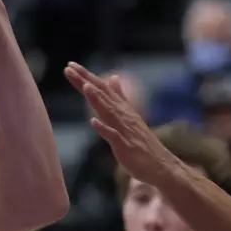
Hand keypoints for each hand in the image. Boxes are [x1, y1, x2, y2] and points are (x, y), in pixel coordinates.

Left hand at [65, 63, 184, 188]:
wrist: (160, 165)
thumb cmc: (141, 142)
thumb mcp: (128, 116)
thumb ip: (120, 97)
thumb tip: (113, 77)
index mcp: (121, 109)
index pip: (102, 89)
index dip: (86, 77)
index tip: (71, 65)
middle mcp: (123, 116)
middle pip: (103, 95)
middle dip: (86, 81)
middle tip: (69, 67)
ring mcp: (124, 130)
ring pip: (109, 112)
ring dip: (97, 99)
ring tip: (85, 86)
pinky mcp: (125, 146)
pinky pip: (113, 136)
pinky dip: (104, 128)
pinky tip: (94, 121)